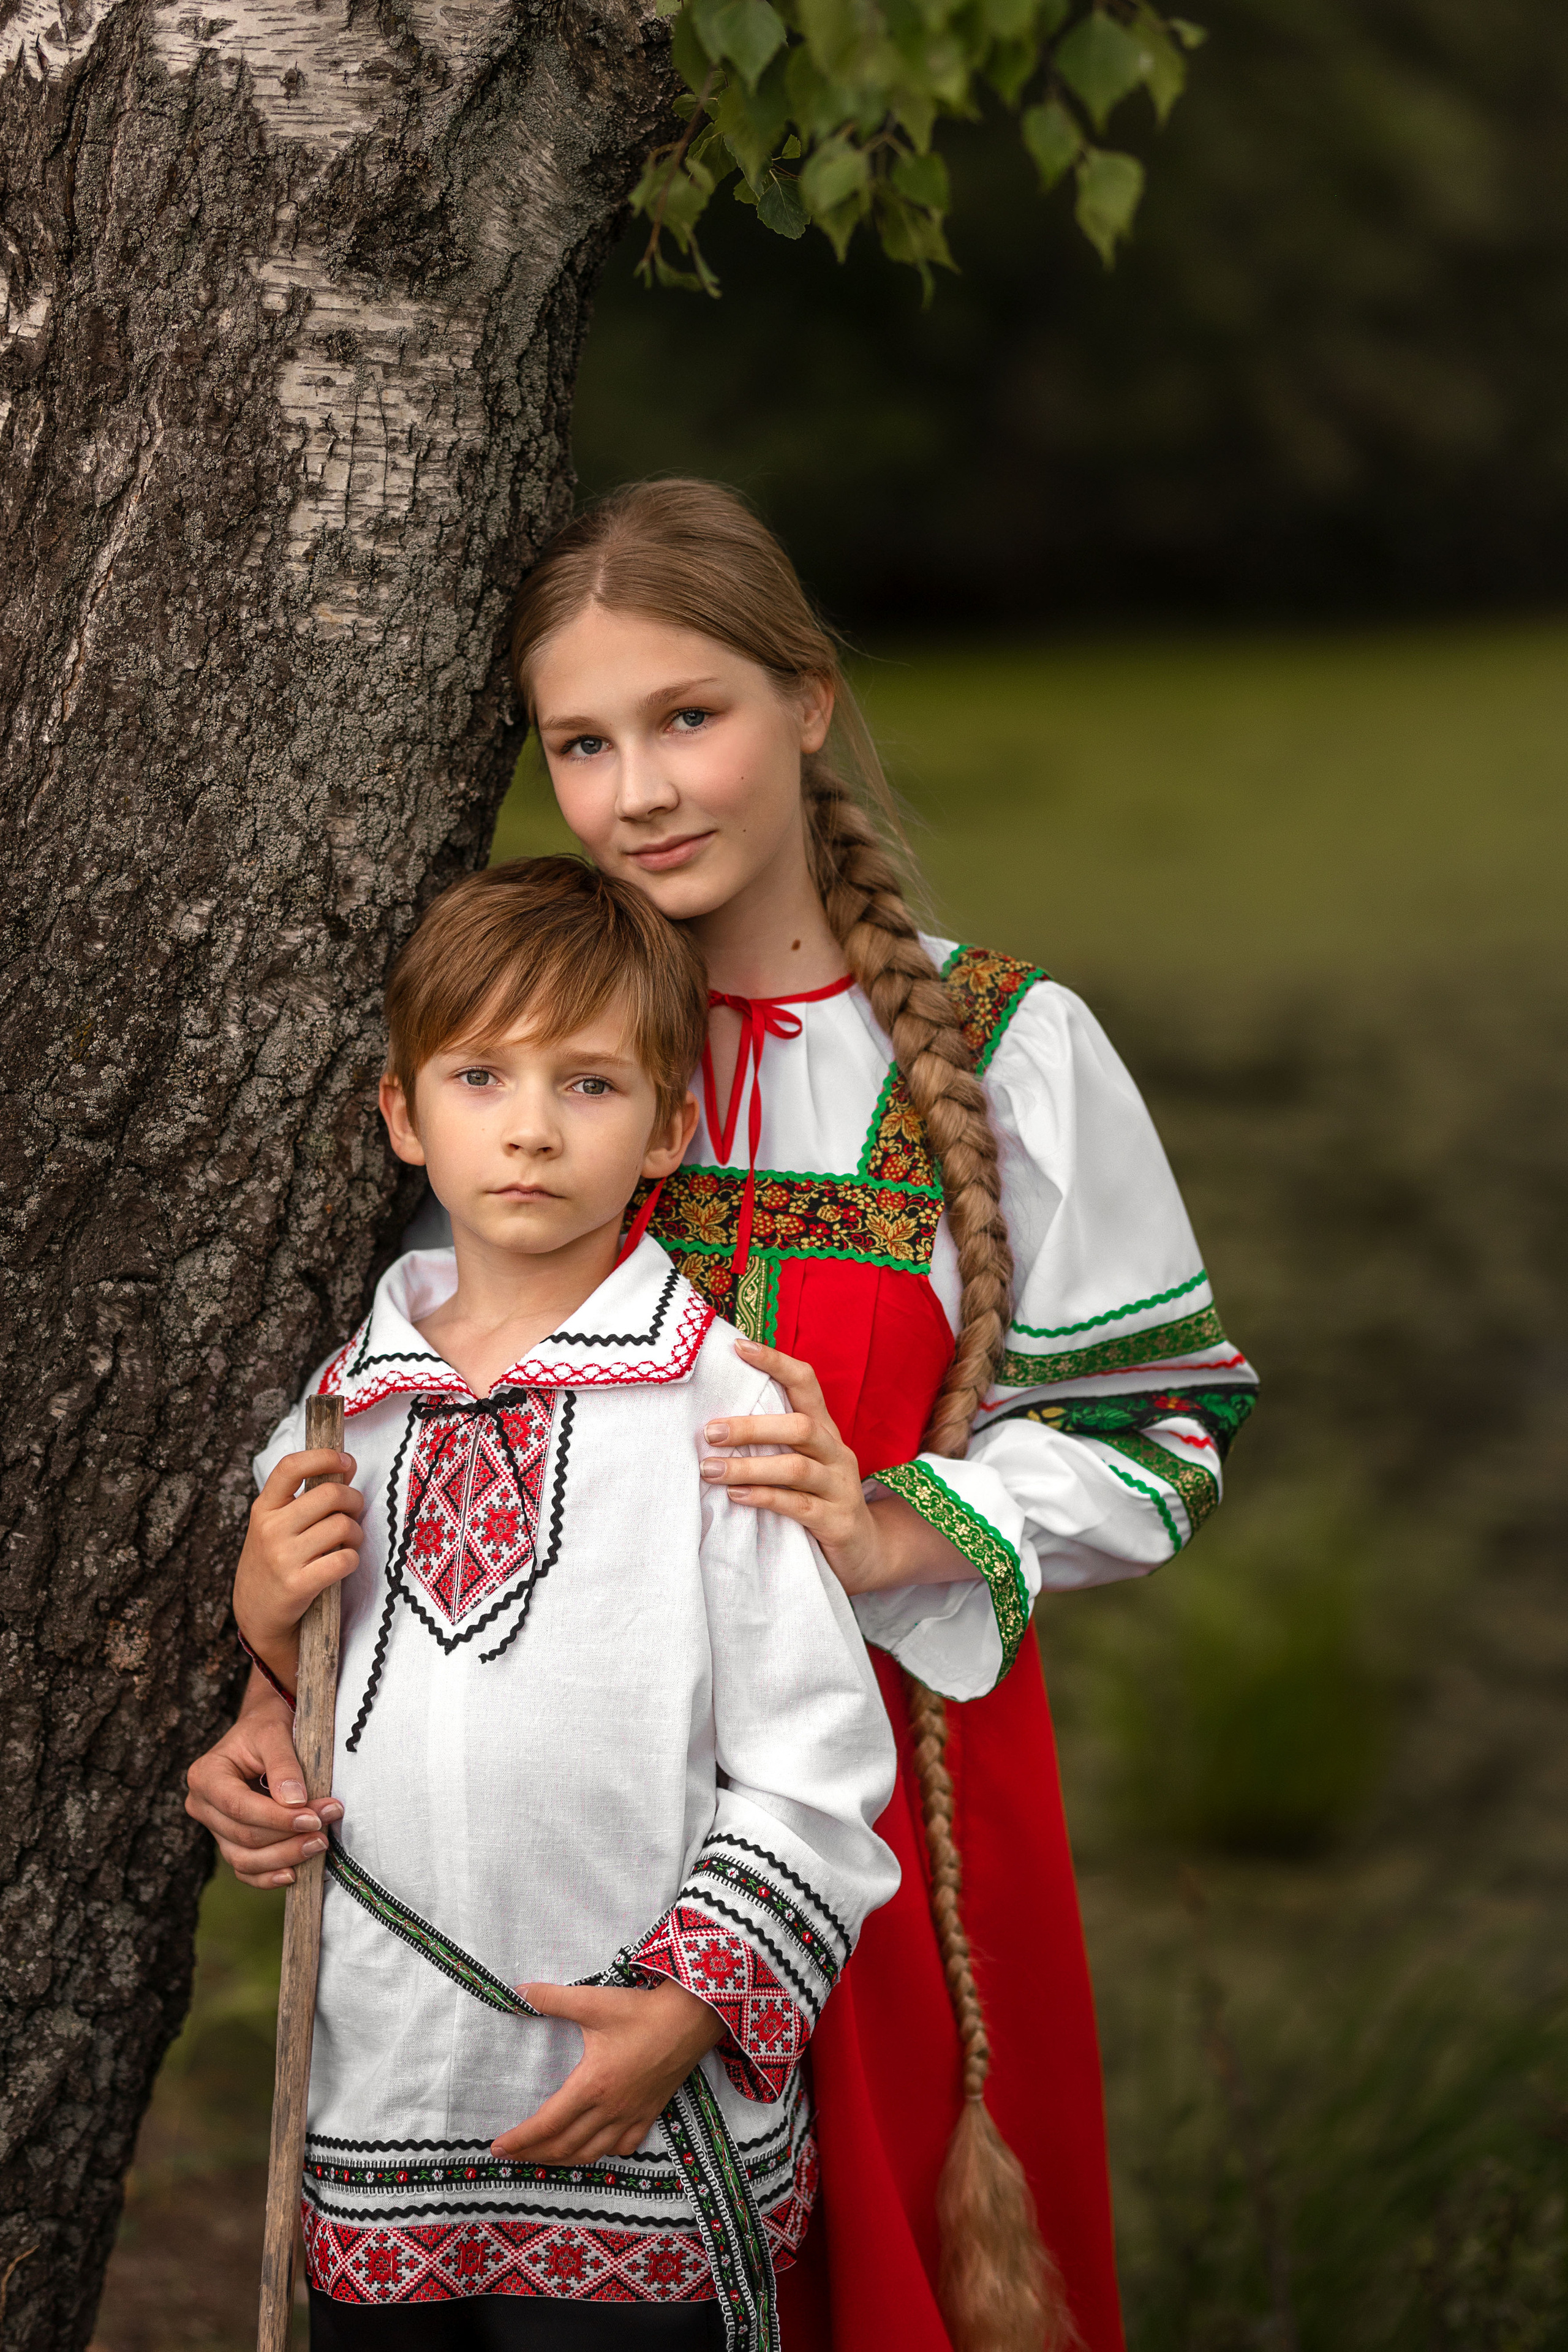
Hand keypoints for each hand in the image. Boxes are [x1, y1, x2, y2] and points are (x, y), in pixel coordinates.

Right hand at [184, 1666, 343, 1887]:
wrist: (264, 1728)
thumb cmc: (267, 1725)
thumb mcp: (275, 1732)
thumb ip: (284, 1765)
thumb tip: (295, 1802)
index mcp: (206, 1776)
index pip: (239, 1807)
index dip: (277, 1819)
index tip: (314, 1818)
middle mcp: (203, 1805)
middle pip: (244, 1835)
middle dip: (289, 1835)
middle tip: (327, 1825)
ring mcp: (214, 1827)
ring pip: (244, 1859)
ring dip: (284, 1857)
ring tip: (319, 1843)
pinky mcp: (229, 1841)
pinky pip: (245, 1870)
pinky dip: (268, 1876)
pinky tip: (294, 1873)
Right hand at [233, 1446, 364, 1687]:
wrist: (256, 1614)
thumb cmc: (274, 1561)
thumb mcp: (276, 1525)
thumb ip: (306, 1497)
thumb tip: (346, 1465)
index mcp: (264, 1508)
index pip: (291, 1467)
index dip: (324, 1457)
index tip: (346, 1461)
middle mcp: (270, 1529)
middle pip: (330, 1494)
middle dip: (354, 1500)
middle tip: (353, 1512)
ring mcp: (283, 1557)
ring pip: (343, 1526)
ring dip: (356, 1534)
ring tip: (348, 1542)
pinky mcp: (298, 1584)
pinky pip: (344, 1559)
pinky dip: (352, 1559)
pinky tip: (343, 1563)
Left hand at [490, 1980, 725, 2161]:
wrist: (691, 2018)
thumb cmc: (641, 2010)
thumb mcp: (593, 2001)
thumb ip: (552, 1999)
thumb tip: (517, 1992)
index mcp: (592, 2085)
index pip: (547, 2123)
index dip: (520, 2139)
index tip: (498, 2147)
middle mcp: (610, 2109)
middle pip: (564, 2146)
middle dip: (534, 2154)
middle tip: (512, 2155)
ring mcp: (632, 2115)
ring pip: (592, 2153)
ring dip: (563, 2159)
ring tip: (543, 2157)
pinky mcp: (650, 2113)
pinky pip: (623, 2147)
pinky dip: (603, 2153)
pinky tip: (595, 2148)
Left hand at [699, 1337, 976, 1595]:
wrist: (866, 1552)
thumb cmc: (819, 1500)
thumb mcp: (801, 1464)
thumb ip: (772, 1442)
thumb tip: (714, 1421)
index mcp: (825, 1431)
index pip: (805, 1383)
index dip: (775, 1362)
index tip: (738, 1347)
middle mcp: (836, 1453)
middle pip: (799, 1426)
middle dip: (751, 1427)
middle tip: (710, 1432)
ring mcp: (840, 1487)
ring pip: (796, 1468)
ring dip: (749, 1468)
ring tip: (710, 1471)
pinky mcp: (837, 1522)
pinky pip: (798, 1506)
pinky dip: (764, 1498)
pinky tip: (736, 1498)